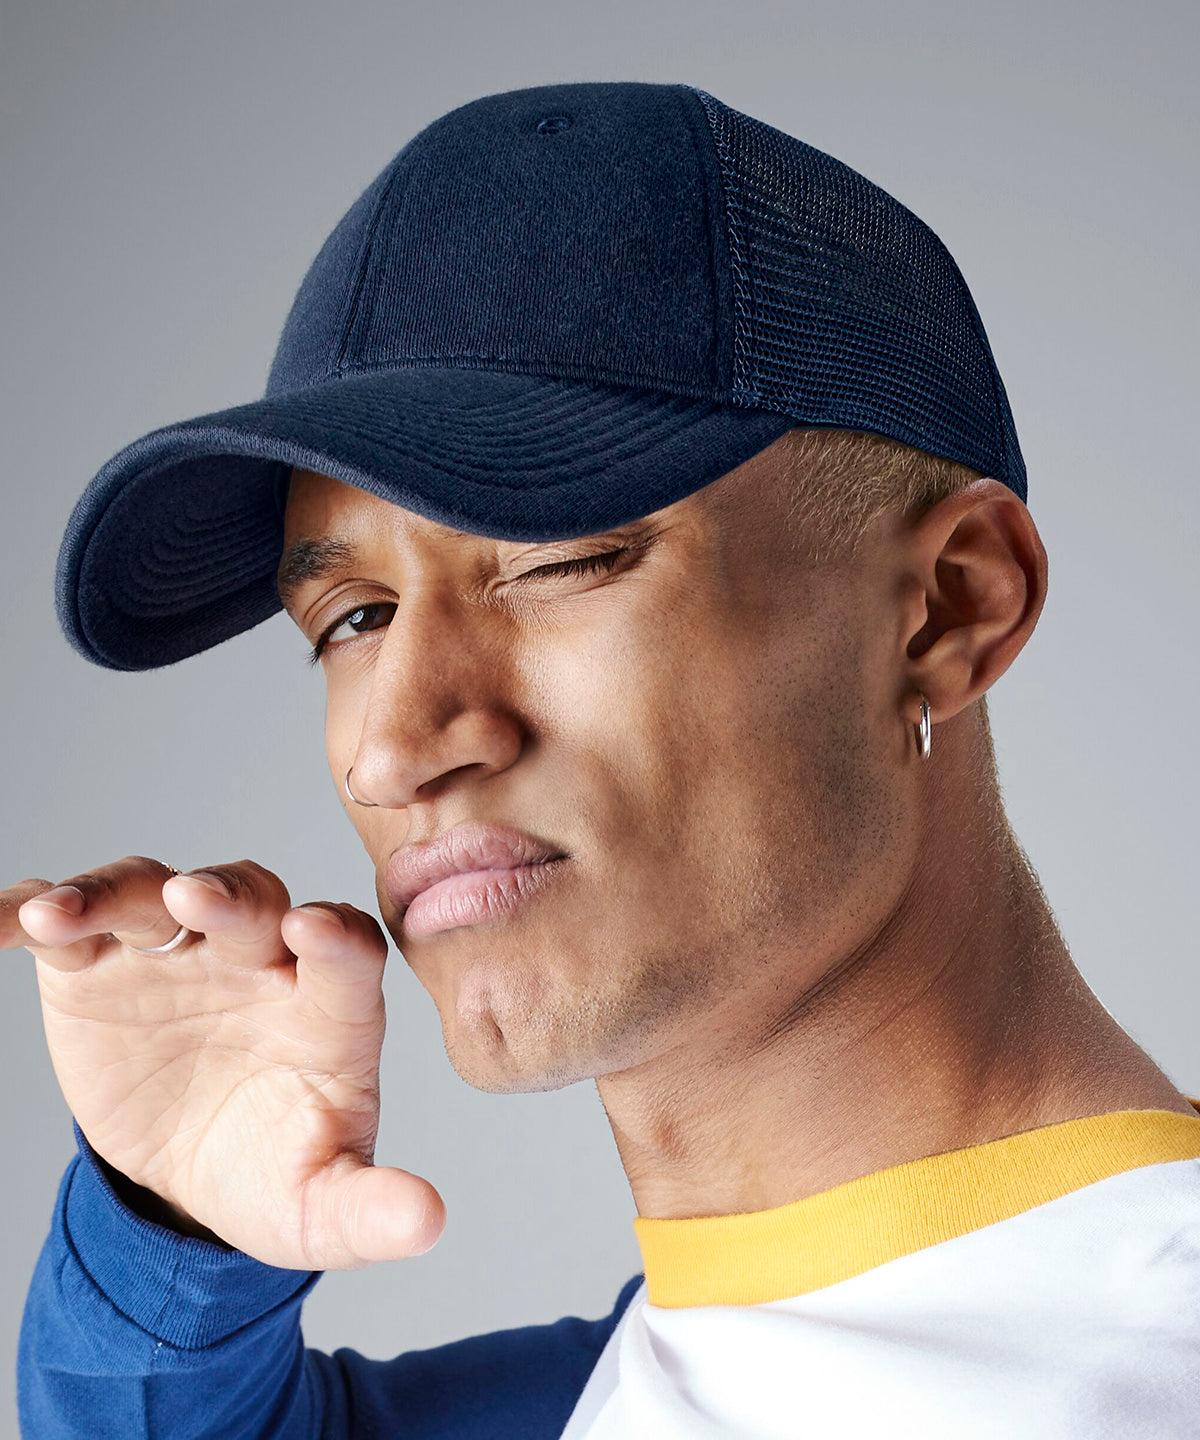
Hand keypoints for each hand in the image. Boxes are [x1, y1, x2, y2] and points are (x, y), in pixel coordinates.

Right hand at [2, 856, 444, 1269]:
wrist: (188, 1178)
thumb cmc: (273, 1169)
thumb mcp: (320, 1206)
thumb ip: (371, 1210)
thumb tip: (428, 1223)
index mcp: (327, 1004)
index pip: (347, 949)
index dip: (334, 935)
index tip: (313, 932)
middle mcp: (256, 959)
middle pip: (251, 901)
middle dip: (225, 895)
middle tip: (193, 898)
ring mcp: (174, 955)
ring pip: (151, 893)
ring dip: (111, 893)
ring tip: (61, 916)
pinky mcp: (97, 969)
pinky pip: (65, 929)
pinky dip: (31, 913)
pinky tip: (5, 919)